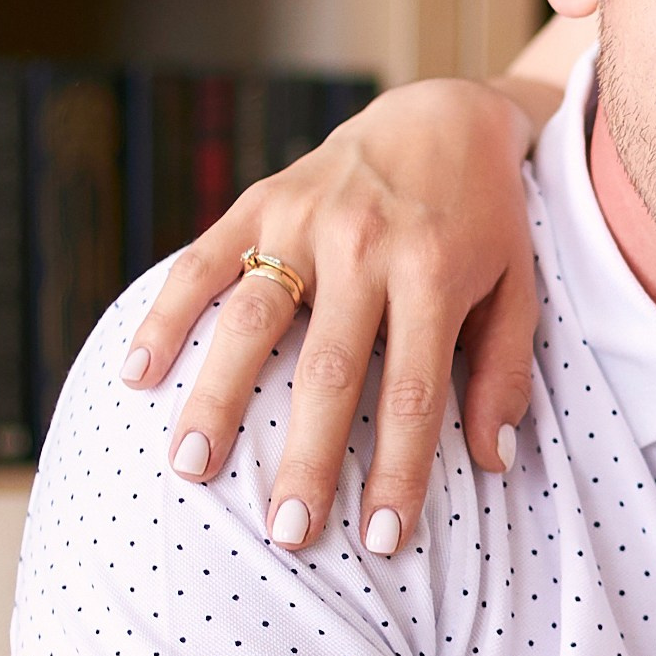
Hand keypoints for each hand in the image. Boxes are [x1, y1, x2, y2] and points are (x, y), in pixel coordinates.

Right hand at [121, 79, 542, 551]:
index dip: (396, 470)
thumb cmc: (485, 221)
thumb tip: (489, 460)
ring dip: (218, 397)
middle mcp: (366, 245)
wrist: (442, 115)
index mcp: (435, 272)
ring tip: (191, 469)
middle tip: (286, 532)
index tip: (380, 539)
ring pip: (252, 319)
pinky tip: (139, 374)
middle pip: (328, 370)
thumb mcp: (517, 288)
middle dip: (305, 458)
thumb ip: (502, 370)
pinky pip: (204, 261)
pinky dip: (166, 315)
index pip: (412, 392)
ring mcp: (306, 219)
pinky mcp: (261, 200)